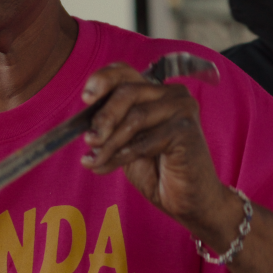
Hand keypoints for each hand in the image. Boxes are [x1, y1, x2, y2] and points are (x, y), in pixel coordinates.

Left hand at [79, 62, 239, 246]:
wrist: (187, 200)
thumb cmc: (157, 170)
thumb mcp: (126, 142)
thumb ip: (112, 126)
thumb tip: (84, 124)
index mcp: (155, 91)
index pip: (124, 72)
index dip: (102, 80)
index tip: (86, 98)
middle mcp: (172, 94)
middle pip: (127, 92)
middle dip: (103, 117)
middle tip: (89, 139)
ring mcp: (182, 109)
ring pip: (134, 118)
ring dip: (109, 143)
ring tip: (95, 160)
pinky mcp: (186, 130)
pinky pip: (144, 141)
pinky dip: (121, 156)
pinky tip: (106, 167)